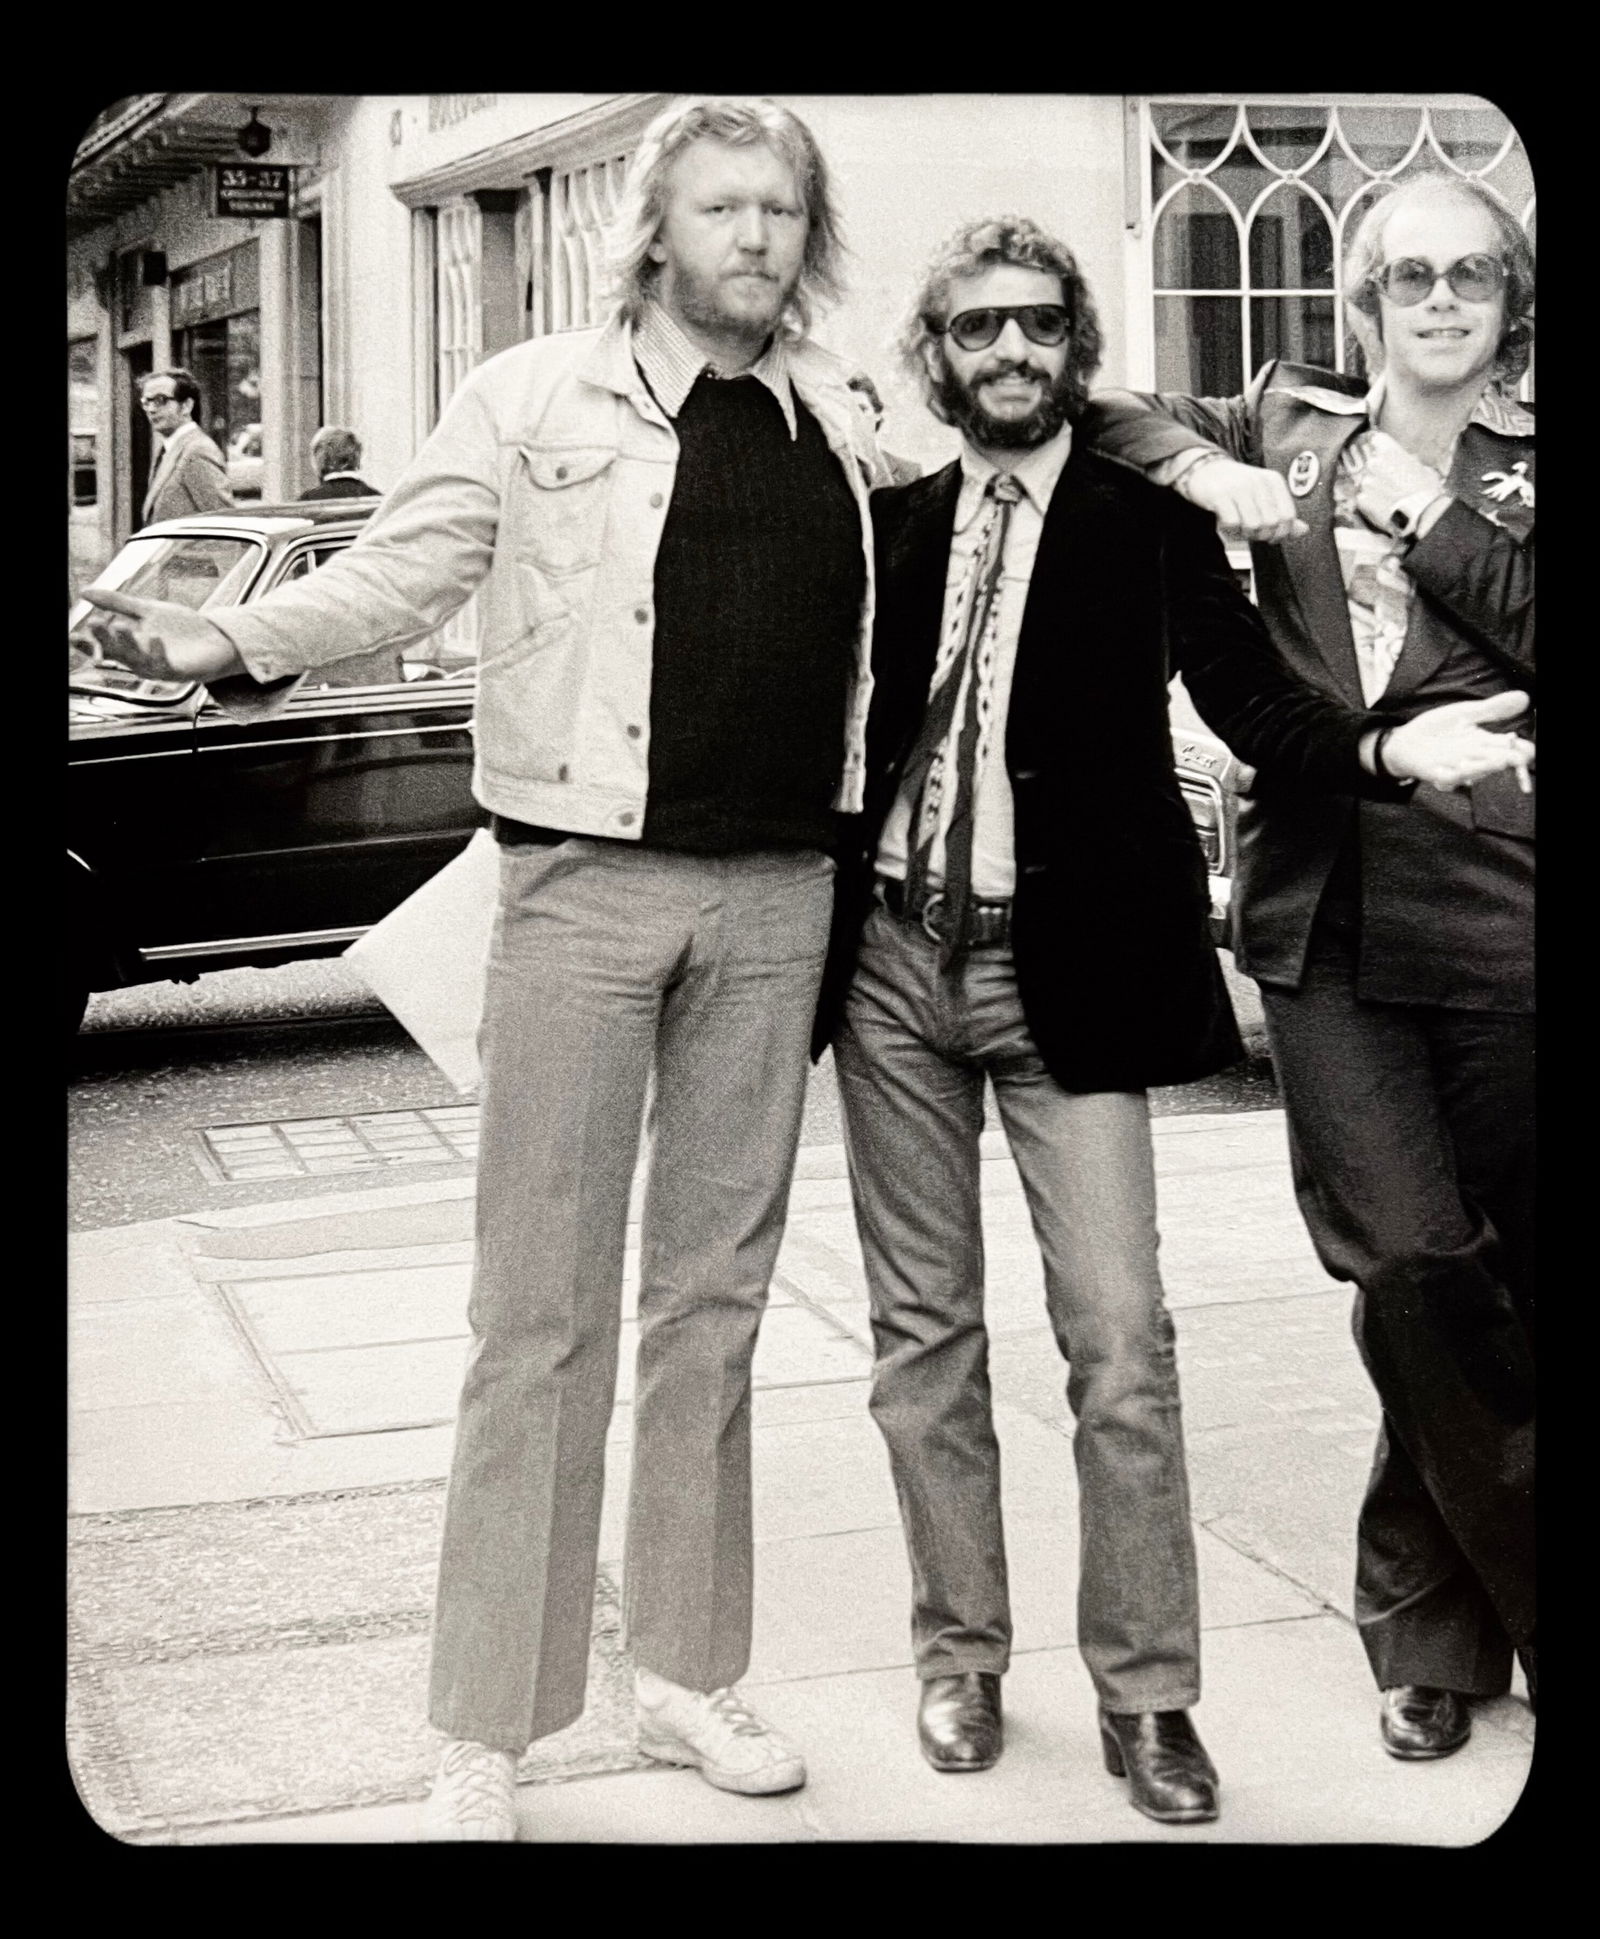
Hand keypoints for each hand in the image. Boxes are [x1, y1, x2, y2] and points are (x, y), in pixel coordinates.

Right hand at [74, 587, 242, 683]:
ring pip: (137, 659)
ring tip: (120, 625)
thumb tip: (84, 592)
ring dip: (128, 644)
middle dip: (105, 640)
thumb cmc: (182, 629)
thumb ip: (117, 602)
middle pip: (117, 652)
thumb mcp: (147, 610)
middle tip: (94, 623)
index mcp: (131, 646)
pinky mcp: (179, 671)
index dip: (88, 643)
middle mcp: (141, 660)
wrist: (218, 639)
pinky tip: (154, 637)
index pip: (104, 646)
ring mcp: (159, 667)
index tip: (73, 636)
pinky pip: (164, 665)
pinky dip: (157, 651)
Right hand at [1178, 457, 1307, 542]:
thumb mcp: (1263, 495)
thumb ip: (1283, 513)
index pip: (1288, 516)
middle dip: (1262, 535)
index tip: (1271, 538)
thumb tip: (1303, 531)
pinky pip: (1232, 523)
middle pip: (1271, 524)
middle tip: (1252, 533)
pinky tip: (1227, 523)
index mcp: (1274, 481)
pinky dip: (1230, 530)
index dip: (1281, 533)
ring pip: (1253, 525)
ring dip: (1245, 534)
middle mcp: (1258, 482)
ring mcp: (1239, 488)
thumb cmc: (1236, 486)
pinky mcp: (1220, 495)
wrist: (1205, 469)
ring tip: (1240, 528)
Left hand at [1355, 430, 1443, 529]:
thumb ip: (1410, 461)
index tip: (1383, 454)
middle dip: (1379, 472)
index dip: (1380, 448)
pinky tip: (1384, 507)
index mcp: (1389, 451)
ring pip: (1367, 482)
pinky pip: (1363, 498)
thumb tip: (1408, 460)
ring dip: (1374, 488)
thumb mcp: (1423, 469)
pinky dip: (1371, 502)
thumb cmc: (1427, 490)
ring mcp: (1366, 482)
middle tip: (1391, 483)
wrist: (1421, 514)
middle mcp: (1374, 463)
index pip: (1377, 440)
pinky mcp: (1361, 499)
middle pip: (1372, 464)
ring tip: (1389, 498)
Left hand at [1381, 691, 1534, 792]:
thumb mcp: (1465, 714)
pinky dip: (1455, 776)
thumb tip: (1526, 697)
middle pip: (1501, 762)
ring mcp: (1458, 769)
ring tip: (1500, 761)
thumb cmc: (1438, 729)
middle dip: (1511, 760)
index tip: (1529, 752)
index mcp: (1487, 743)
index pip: (1514, 750)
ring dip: (1486, 766)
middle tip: (1520, 758)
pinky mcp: (1439, 776)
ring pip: (1478, 771)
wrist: (1405, 742)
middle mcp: (1477, 759)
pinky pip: (1450, 779)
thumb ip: (1493, 709)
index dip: (1524, 752)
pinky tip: (1458, 769)